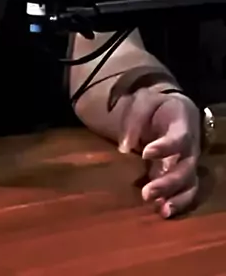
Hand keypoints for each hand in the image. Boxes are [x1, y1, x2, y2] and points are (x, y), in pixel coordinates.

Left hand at [118, 88, 200, 218]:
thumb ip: (133, 121)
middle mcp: (190, 146)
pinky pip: (187, 192)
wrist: (172, 109)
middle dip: (167, 183)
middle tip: (145, 193)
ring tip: (160, 210)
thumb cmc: (157, 105)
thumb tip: (123, 148)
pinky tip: (164, 212)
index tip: (145, 153)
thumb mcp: (143, 101)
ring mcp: (189, 162)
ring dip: (175, 198)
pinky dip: (178, 203)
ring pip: (189, 184)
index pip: (179, 137)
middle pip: (186, 168)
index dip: (165, 147)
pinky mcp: (184, 174)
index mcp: (182, 124)